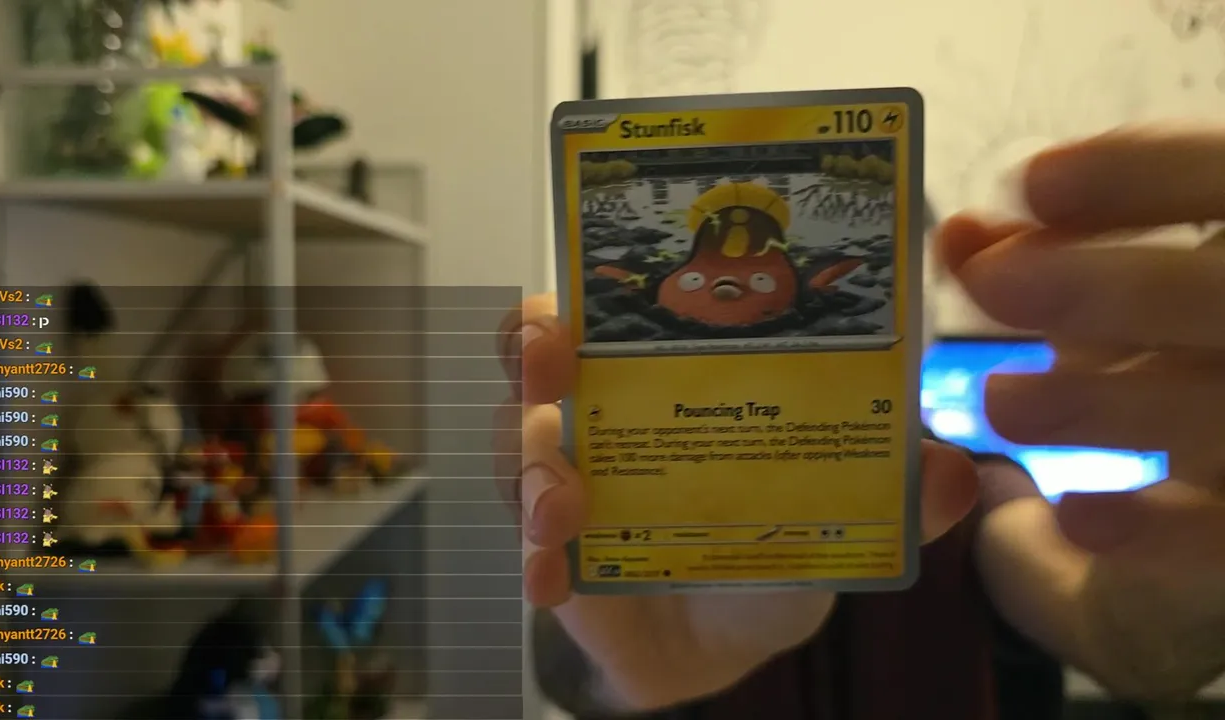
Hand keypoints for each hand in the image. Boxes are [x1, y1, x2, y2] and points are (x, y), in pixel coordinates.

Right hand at [493, 295, 979, 711]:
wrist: (734, 638)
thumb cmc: (771, 537)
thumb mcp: (838, 507)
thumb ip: (895, 492)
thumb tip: (954, 469)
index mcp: (662, 380)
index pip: (606, 311)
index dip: (591, 286)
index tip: (591, 287)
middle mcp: (602, 418)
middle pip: (536, 360)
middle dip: (533, 351)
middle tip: (553, 362)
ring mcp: (569, 486)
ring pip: (518, 452)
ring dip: (535, 471)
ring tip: (566, 507)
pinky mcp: (556, 558)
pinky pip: (528, 550)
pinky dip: (536, 561)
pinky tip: (550, 578)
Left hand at [935, 123, 1224, 570]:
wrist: (1210, 478)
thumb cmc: (1164, 351)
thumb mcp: (1111, 293)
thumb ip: (1039, 256)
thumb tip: (958, 237)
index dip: (1144, 174)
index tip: (1035, 181)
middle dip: (1115, 287)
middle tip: (994, 284)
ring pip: (1224, 411)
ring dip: (1112, 404)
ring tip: (1002, 403)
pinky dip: (1161, 532)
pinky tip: (1074, 520)